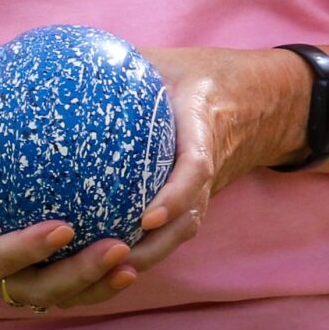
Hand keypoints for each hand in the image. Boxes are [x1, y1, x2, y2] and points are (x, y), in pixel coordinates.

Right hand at [0, 117, 133, 311]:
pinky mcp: (25, 283)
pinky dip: (96, 282)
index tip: (65, 228)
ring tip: (135, 259)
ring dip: (96, 285)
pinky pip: (64, 290)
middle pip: (38, 290)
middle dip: (80, 274)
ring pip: (57, 297)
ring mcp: (8, 286)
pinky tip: (132, 257)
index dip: (30, 249)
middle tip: (120, 246)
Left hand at [126, 46, 312, 273]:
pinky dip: (148, 249)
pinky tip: (107, 264)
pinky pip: (174, 230)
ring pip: (181, 232)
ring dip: (149, 256)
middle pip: (188, 219)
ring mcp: (205, 190)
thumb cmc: (204, 75)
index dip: (176, 195)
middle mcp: (209, 167)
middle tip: (116, 259)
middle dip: (155, 246)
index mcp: (204, 127)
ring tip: (106, 273)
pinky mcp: (196, 201)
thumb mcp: (169, 60)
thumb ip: (127, 60)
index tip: (148, 217)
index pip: (196, 168)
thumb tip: (68, 56)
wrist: (259, 100)